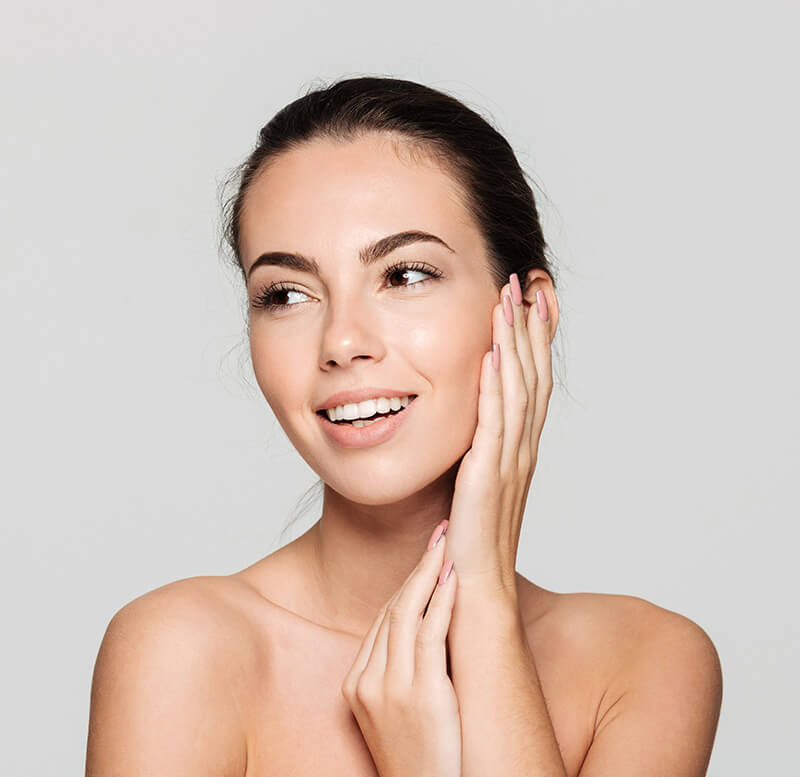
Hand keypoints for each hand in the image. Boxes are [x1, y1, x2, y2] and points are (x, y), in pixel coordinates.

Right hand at [341, 521, 460, 776]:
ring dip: (430, 572)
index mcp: (356, 684)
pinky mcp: (421, 696)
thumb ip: (400, 675)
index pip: (382, 619)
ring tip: (448, 543)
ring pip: (407, 613)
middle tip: (439, 534)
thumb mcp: (395, 715)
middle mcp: (367, 682)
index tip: (426, 558)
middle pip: (392, 609)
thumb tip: (425, 636)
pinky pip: (430, 635)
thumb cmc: (419, 761)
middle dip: (418, 567)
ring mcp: (391, 689)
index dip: (407, 584)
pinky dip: (442, 601)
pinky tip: (454, 577)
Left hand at [443, 273, 554, 598]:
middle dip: (530, 328)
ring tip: (509, 300)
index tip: (533, 301)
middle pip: (533, 376)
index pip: (532, 382)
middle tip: (527, 283)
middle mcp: (522, 449)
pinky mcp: (487, 477)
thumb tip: (469, 429)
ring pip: (517, 390)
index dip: (536, 341)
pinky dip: (493, 386)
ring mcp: (509, 462)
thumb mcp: (478, 484)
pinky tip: (488, 354)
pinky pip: (493, 422)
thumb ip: (478, 452)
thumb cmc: (473, 541)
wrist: (477, 590)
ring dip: (514, 344)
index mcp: (519, 448)